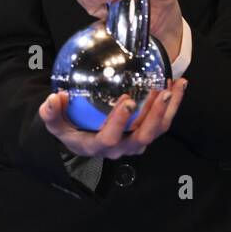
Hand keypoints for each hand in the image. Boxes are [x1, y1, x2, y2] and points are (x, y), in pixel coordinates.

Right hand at [38, 79, 188, 158]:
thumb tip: (54, 99)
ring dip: (169, 107)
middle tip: (161, 91)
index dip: (119, 122)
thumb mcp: (56, 123)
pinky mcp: (147, 132)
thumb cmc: (70, 127)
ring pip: (158, 129)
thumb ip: (51, 113)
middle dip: (155, 115)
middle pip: (143, 136)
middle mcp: (121, 147)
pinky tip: (179, 84)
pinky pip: (164, 120)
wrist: (83, 135)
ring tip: (174, 85)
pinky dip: (174, 103)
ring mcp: (137, 141)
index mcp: (98, 145)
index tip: (127, 101)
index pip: (110, 139)